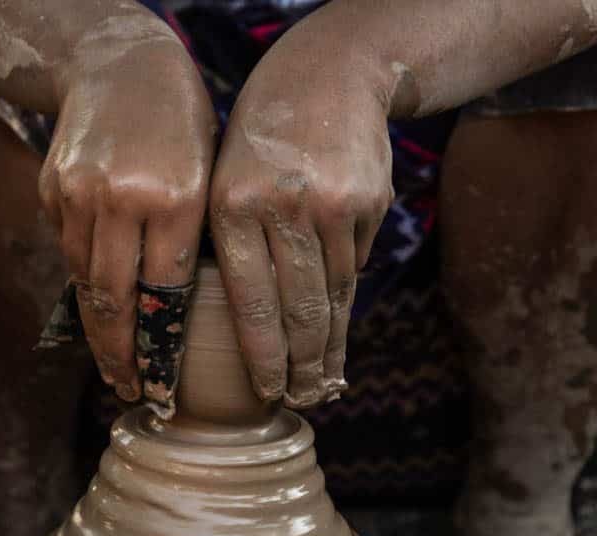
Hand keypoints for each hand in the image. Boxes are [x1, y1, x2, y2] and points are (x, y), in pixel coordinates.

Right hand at [39, 22, 215, 401]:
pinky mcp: (49, 188)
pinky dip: (84, 275)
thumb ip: (188, 243)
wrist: (118, 63)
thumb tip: (168, 315)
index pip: (162, 296)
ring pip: (84, 280)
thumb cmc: (182, 126)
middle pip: (112, 300)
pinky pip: (67, 247)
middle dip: (119, 356)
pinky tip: (99, 294)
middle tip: (128, 391)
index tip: (159, 386)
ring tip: (112, 360)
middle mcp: (121, 199)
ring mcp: (78, 193)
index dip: (158, 348)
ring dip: (96, 326)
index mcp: (176, 200)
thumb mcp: (205, 178)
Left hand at [209, 39, 393, 407]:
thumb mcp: (226, 183)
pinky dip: (345, 295)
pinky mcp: (370, 202)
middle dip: (304, 365)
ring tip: (327, 380)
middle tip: (305, 400)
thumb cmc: (260, 140)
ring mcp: (332, 206)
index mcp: (232, 208)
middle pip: (299, 310)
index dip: (265, 358)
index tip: (270, 392)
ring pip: (333, 295)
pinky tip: (340, 326)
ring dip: (331, 344)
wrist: (329, 75)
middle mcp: (283, 208)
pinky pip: (355, 264)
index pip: (252, 304)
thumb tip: (259, 327)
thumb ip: (237, 248)